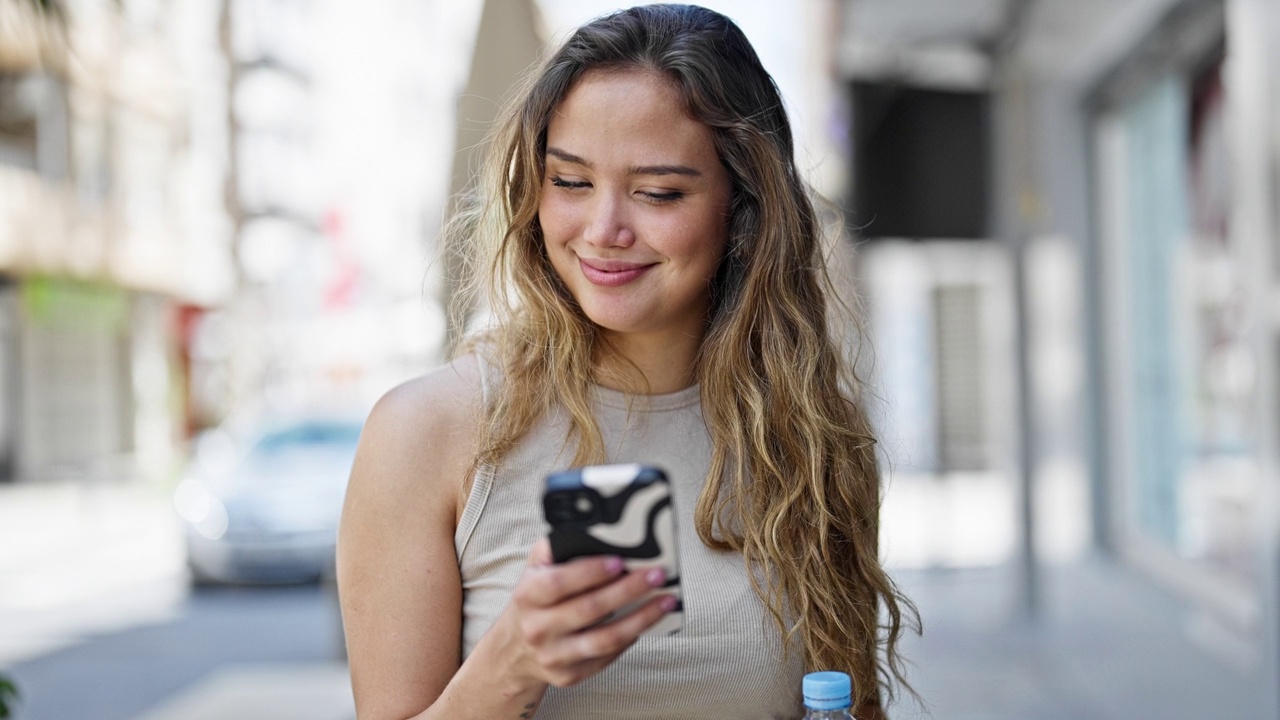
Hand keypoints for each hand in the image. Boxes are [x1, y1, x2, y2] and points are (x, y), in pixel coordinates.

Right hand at [488, 538, 676, 689]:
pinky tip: (647, 621)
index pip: (557, 583)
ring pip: (604, 639)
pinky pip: (607, 656)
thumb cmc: (534, 600)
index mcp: (527, 596)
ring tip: (664, 601)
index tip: (619, 561)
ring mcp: (553, 655)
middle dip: (627, 590)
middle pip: (589, 610)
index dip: (589, 572)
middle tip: (655, 575)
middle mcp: (537, 628)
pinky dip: (631, 638)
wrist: (515, 650)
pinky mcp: (569, 675)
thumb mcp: (535, 569)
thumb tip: (595, 529)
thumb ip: (558, 547)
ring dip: (640, 619)